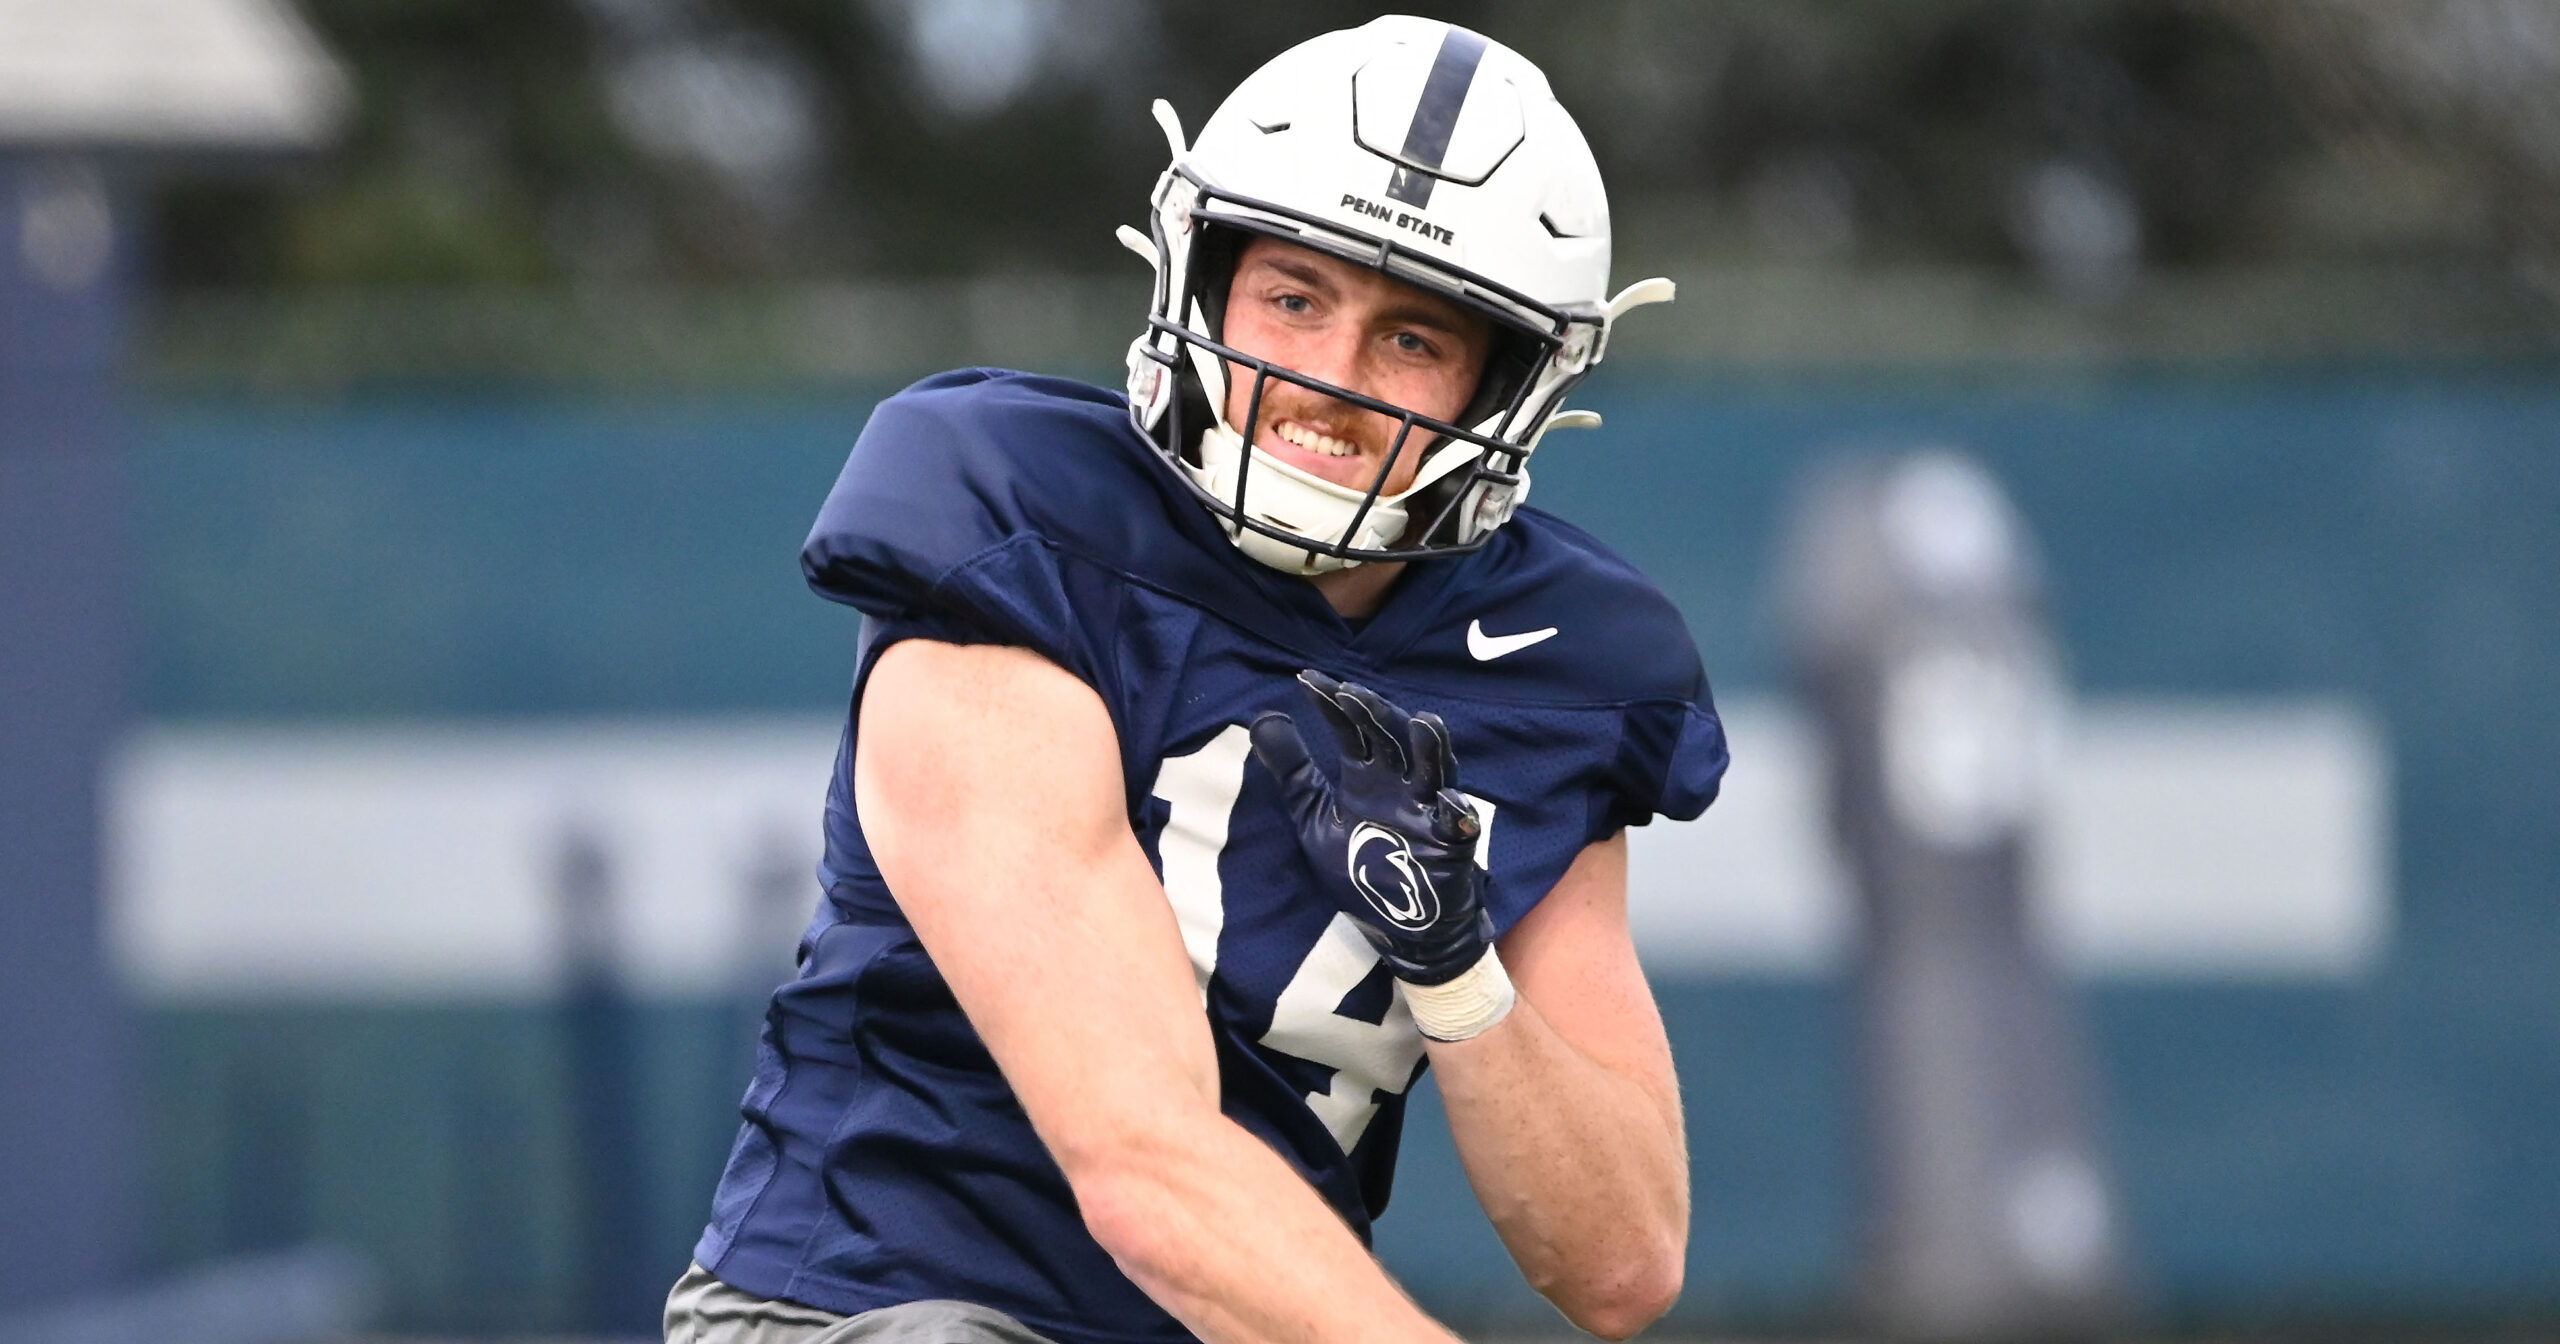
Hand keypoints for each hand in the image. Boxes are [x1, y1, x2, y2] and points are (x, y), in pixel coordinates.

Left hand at [1249, 670, 1491, 985]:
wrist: (1400, 926)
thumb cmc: (1361, 868)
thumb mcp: (1315, 819)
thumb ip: (1294, 773)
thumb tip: (1263, 718)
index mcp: (1367, 776)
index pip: (1352, 730)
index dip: (1332, 705)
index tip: (1307, 680)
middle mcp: (1399, 785)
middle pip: (1394, 738)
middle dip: (1375, 714)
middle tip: (1350, 695)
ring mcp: (1428, 812)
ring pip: (1434, 770)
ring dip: (1431, 749)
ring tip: (1423, 723)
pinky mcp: (1450, 844)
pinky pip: (1459, 824)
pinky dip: (1456, 812)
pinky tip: (1448, 801)